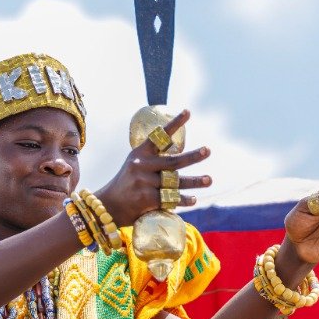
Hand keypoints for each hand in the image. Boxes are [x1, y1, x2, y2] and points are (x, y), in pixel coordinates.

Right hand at [95, 109, 211, 227]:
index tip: (188, 112)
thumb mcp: (135, 165)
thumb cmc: (127, 184)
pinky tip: (193, 200)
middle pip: (173, 161)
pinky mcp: (146, 198)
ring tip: (209, 179)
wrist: (108, 205)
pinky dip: (183, 200)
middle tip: (207, 150)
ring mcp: (144, 182)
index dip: (174, 124)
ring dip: (195, 182)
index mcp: (140, 153)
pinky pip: (170, 198)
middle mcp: (142, 165)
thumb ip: (153, 159)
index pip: (159, 136)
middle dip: (193, 156)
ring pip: (175, 182)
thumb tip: (178, 153)